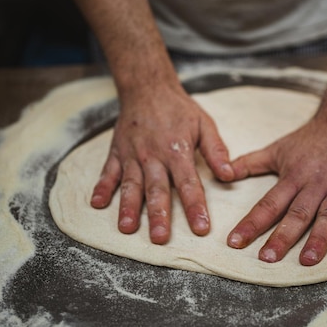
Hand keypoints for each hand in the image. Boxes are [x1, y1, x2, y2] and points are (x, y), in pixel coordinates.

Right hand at [90, 85, 233, 243]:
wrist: (147, 87)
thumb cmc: (179, 109)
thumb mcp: (204, 124)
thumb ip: (216, 150)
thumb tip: (229, 176)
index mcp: (177, 150)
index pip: (188, 183)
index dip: (194, 206)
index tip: (200, 228)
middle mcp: (153, 155)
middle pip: (156, 189)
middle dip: (158, 215)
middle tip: (159, 238)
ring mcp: (132, 154)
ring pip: (131, 184)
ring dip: (128, 206)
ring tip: (126, 228)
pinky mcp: (117, 152)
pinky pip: (108, 172)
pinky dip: (102, 187)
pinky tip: (96, 203)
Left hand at [226, 113, 326, 265]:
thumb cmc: (309, 138)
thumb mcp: (277, 149)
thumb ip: (249, 163)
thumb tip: (222, 174)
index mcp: (293, 175)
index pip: (268, 203)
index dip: (251, 223)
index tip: (235, 242)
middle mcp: (316, 182)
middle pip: (298, 213)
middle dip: (282, 237)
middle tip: (267, 259)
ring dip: (319, 238)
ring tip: (308, 260)